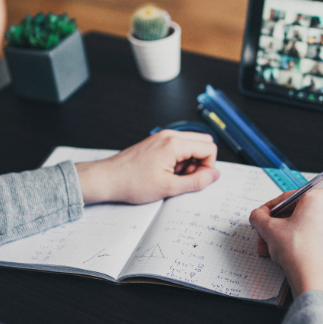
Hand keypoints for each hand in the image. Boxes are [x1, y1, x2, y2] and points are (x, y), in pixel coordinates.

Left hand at [75, 130, 218, 204]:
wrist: (108, 178)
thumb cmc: (132, 183)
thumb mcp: (169, 188)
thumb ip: (196, 181)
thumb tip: (214, 176)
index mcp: (174, 144)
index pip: (209, 148)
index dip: (209, 166)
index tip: (197, 179)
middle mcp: (169, 135)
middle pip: (202, 142)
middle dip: (201, 161)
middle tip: (186, 178)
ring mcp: (162, 137)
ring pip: (191, 144)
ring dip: (190, 161)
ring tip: (173, 176)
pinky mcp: (156, 142)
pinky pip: (178, 146)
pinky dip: (179, 159)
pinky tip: (166, 172)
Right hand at [249, 189, 322, 309]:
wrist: (316, 280)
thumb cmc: (301, 252)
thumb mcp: (270, 229)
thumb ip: (259, 217)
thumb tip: (257, 215)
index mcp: (319, 198)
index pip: (287, 198)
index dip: (268, 209)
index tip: (260, 216)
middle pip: (294, 213)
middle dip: (274, 226)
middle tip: (262, 233)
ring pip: (301, 226)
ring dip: (280, 236)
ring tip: (267, 247)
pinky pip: (309, 236)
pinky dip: (294, 242)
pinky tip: (280, 253)